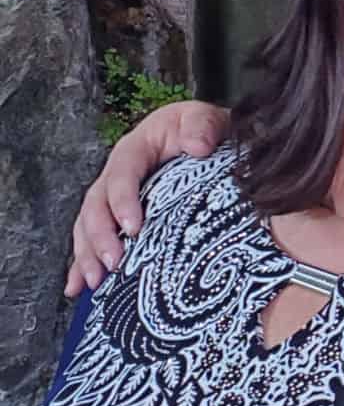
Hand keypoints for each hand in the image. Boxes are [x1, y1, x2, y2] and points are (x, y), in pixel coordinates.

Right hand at [66, 99, 230, 296]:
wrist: (203, 136)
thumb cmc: (201, 129)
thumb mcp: (204, 118)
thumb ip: (202, 126)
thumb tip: (198, 146)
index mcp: (135, 149)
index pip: (122, 174)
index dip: (122, 201)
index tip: (134, 228)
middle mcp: (116, 173)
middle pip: (96, 204)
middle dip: (100, 235)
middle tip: (114, 262)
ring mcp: (113, 196)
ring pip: (88, 225)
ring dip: (87, 254)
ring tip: (95, 281)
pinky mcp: (116, 215)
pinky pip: (92, 239)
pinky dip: (83, 264)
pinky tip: (78, 287)